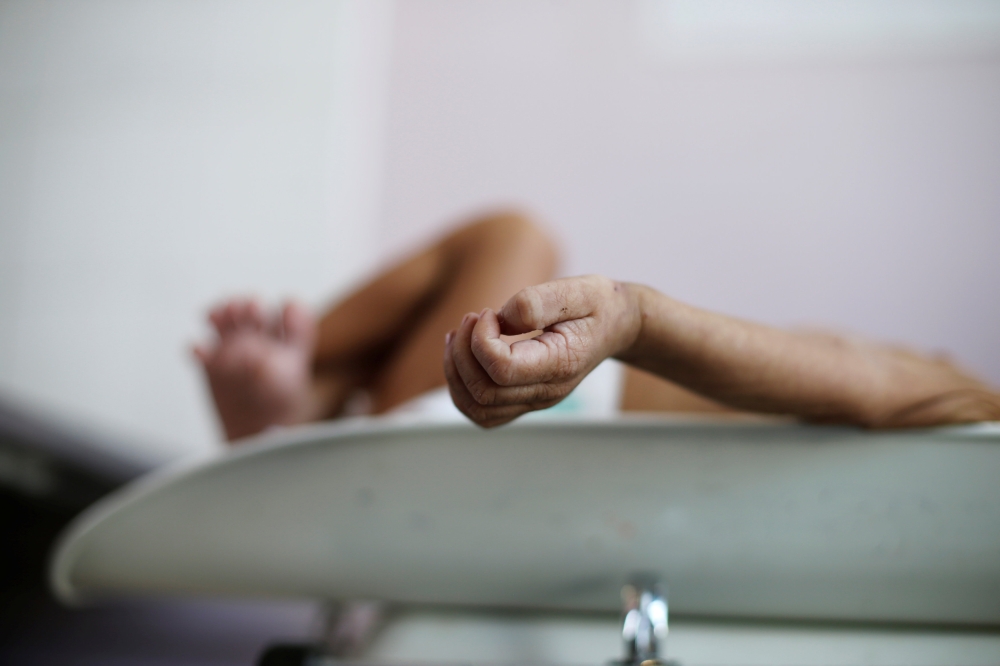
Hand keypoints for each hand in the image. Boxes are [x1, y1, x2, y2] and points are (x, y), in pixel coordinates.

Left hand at [443, 275, 639, 426]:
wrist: (615, 325)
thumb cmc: (597, 304)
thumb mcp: (577, 290)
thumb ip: (536, 302)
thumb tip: (499, 321)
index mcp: (560, 364)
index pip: (502, 369)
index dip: (481, 340)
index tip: (489, 313)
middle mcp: (546, 391)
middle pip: (483, 393)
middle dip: (463, 353)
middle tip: (472, 318)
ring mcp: (534, 401)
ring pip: (477, 408)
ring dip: (456, 372)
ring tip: (459, 335)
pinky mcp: (522, 400)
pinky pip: (481, 411)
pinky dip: (460, 386)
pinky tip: (462, 353)